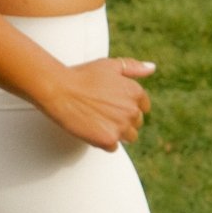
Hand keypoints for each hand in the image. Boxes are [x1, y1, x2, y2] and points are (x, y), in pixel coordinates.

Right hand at [38, 57, 154, 150]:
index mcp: (135, 92)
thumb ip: (133, 67)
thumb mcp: (110, 65)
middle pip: (136, 123)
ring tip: (98, 122)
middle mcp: (132, 110)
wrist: (60, 91)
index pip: (143, 107)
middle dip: (123, 120)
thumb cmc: (82, 76)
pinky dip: (104, 142)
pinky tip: (92, 129)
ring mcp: (121, 126)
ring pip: (128, 137)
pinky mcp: (108, 140)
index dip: (128, 106)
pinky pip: (113, 147)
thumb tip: (151, 68)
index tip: (115, 106)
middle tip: (103, 113)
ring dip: (117, 133)